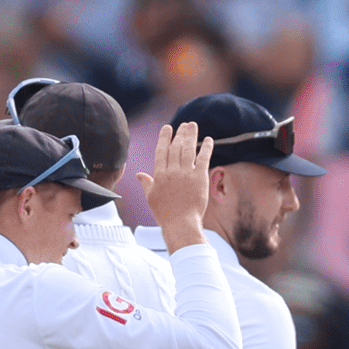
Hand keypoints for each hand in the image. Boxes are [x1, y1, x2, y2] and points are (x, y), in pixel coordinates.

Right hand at [137, 122, 212, 250]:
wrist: (181, 224)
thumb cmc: (165, 214)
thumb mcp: (151, 198)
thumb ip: (146, 183)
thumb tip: (139, 175)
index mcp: (159, 175)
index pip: (162, 150)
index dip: (165, 137)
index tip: (168, 127)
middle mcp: (172, 171)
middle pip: (176, 146)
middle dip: (180, 133)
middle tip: (184, 124)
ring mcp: (187, 174)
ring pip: (189, 149)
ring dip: (191, 135)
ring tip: (193, 126)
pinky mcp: (200, 178)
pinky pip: (203, 159)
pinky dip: (206, 148)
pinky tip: (208, 139)